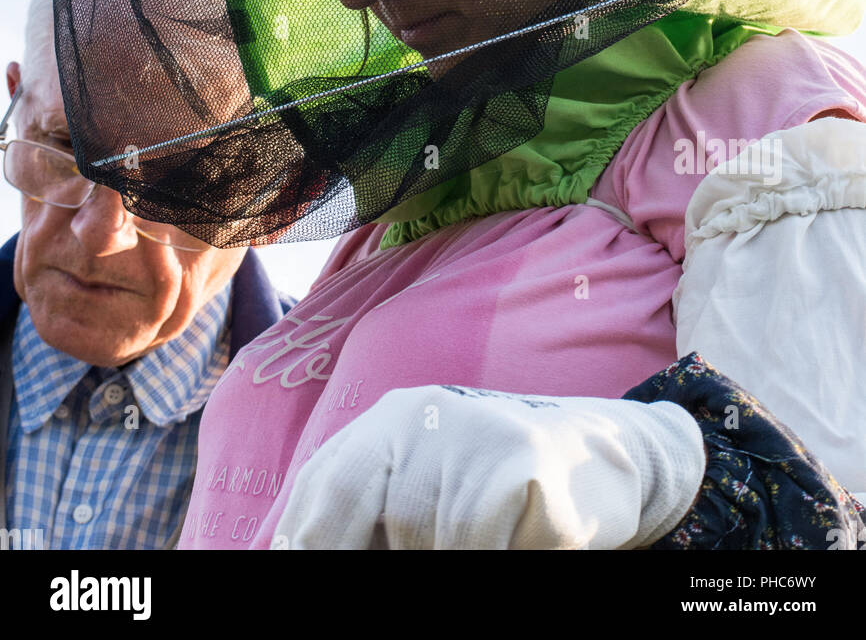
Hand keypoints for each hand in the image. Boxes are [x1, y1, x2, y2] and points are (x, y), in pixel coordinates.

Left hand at [270, 383, 706, 549]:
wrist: (601, 457)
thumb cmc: (496, 490)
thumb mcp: (421, 490)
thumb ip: (370, 517)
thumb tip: (304, 553)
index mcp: (388, 422)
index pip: (322, 494)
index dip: (309, 543)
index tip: (306, 565)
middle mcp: (422, 416)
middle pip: (362, 516)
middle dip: (380, 552)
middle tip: (430, 550)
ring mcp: (472, 435)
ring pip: (425, 542)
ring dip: (449, 556)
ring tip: (487, 536)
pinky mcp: (519, 468)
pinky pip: (478, 546)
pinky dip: (495, 555)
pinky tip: (520, 537)